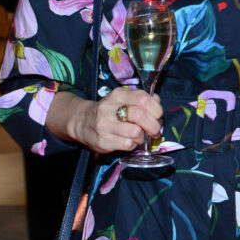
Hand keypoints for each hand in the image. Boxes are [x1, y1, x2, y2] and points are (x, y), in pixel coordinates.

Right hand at [47, 88, 163, 154]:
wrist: (82, 122)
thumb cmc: (109, 111)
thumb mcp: (123, 99)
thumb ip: (141, 99)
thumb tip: (157, 100)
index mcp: (118, 95)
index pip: (143, 99)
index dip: (156, 109)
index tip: (158, 116)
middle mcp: (110, 108)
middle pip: (140, 116)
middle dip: (153, 126)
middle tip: (155, 131)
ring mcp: (105, 125)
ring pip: (135, 132)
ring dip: (142, 137)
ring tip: (139, 136)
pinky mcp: (103, 140)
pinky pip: (127, 144)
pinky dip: (133, 145)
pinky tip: (129, 142)